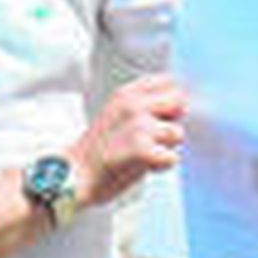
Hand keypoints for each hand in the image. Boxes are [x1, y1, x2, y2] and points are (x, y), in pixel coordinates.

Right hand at [67, 75, 186, 208]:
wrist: (74, 174)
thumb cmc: (99, 149)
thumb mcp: (117, 112)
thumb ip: (146, 104)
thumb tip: (183, 104)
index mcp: (127, 93)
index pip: (169, 82)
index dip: (169, 102)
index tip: (156, 118)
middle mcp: (133, 103)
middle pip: (180, 104)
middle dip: (171, 122)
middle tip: (148, 139)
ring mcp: (138, 125)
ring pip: (178, 134)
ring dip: (164, 148)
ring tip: (140, 154)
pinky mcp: (141, 149)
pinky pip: (172, 158)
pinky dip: (160, 166)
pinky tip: (141, 166)